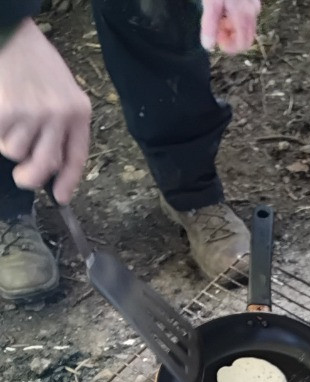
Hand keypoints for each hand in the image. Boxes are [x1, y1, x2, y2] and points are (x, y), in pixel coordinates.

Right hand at [0, 19, 90, 203]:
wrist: (10, 32)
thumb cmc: (34, 62)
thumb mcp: (62, 92)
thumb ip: (62, 126)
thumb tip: (54, 165)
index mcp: (78, 111)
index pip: (77, 156)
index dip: (68, 181)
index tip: (60, 198)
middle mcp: (59, 115)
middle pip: (46, 164)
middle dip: (31, 177)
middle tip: (22, 177)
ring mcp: (33, 113)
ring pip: (16, 152)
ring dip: (8, 141)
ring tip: (10, 116)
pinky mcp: (8, 111)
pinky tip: (1, 110)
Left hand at [201, 0, 260, 53]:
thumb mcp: (212, 3)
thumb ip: (210, 25)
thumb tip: (208, 46)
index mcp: (244, 15)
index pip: (243, 45)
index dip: (229, 47)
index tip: (217, 37)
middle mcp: (253, 12)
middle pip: (246, 38)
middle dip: (231, 38)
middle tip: (217, 28)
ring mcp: (254, 5)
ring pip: (246, 27)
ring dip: (232, 28)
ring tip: (219, 15)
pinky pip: (246, 16)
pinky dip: (235, 18)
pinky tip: (225, 8)